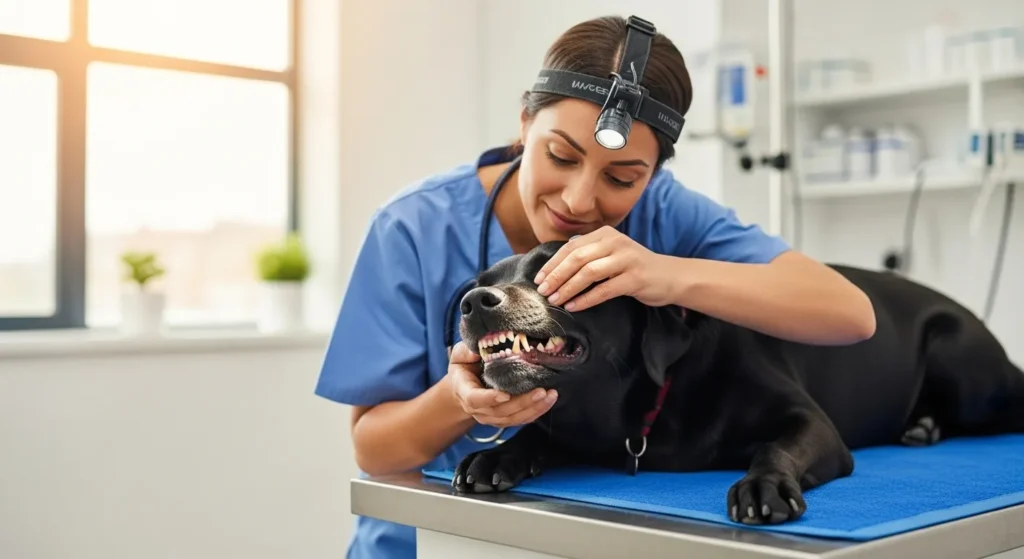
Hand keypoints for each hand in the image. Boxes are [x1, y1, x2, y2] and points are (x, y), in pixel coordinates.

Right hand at [448, 342, 557, 427]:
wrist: (463, 388)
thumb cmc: (464, 368)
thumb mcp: (460, 355)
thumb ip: (466, 351)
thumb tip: (480, 348)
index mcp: (465, 392)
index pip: (476, 400)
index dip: (491, 399)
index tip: (506, 395)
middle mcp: (479, 410)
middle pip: (501, 411)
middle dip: (523, 403)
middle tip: (541, 391)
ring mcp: (492, 417)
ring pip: (514, 418)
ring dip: (534, 409)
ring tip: (551, 396)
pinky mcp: (504, 419)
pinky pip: (521, 420)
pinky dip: (536, 412)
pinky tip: (549, 401)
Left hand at [534, 226, 677, 311]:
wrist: (670, 276)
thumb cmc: (634, 268)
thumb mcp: (611, 254)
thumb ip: (589, 253)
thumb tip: (558, 261)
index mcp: (605, 234)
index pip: (571, 247)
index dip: (552, 264)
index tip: (538, 279)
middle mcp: (615, 242)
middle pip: (577, 258)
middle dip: (556, 276)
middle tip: (542, 291)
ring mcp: (626, 259)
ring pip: (589, 272)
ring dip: (568, 287)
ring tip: (555, 300)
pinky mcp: (634, 278)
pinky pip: (604, 289)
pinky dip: (586, 299)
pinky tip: (574, 306)